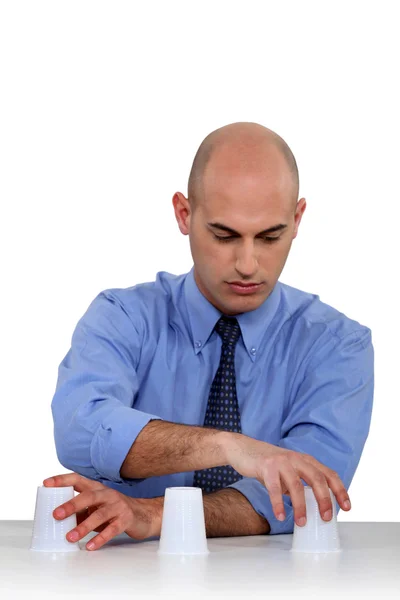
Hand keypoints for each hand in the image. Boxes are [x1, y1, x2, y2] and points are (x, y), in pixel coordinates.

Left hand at [43, 473, 162, 550]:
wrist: (143, 514)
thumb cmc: (115, 510)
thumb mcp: (97, 507)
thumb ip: (81, 511)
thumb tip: (60, 522)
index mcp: (97, 488)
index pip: (78, 479)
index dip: (62, 480)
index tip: (47, 483)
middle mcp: (107, 494)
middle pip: (89, 496)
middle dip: (72, 505)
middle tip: (57, 514)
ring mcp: (118, 506)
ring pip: (99, 514)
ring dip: (83, 526)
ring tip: (70, 537)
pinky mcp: (126, 519)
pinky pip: (112, 529)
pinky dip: (100, 538)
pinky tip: (90, 546)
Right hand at [223, 432, 350, 526]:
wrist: (243, 449)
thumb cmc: (268, 464)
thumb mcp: (289, 470)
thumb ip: (301, 483)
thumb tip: (313, 506)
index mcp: (305, 460)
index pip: (329, 474)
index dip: (340, 490)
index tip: (347, 507)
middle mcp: (296, 458)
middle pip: (317, 479)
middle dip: (324, 500)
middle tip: (326, 518)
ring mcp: (281, 462)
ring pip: (297, 486)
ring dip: (301, 507)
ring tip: (302, 522)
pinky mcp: (266, 466)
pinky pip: (274, 489)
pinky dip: (279, 504)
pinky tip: (281, 515)